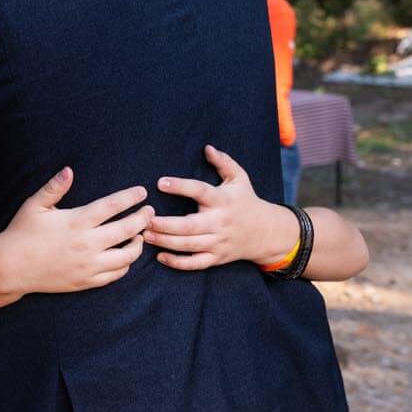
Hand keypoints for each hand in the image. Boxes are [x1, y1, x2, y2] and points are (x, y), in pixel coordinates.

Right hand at [0, 168, 153, 294]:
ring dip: (138, 244)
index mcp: (76, 222)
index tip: (142, 192)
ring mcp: (88, 265)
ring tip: (140, 235)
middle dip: (143, 218)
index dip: (130, 197)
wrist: (10, 268)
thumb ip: (54, 187)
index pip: (113, 206)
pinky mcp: (86, 281)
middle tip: (150, 211)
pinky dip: (126, 265)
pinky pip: (115, 274)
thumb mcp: (34, 206)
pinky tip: (125, 256)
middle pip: (127, 230)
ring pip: (127, 256)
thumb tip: (69, 170)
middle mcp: (86, 244)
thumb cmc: (21, 233)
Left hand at [145, 145, 296, 269]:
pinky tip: (160, 257)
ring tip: (145, 235)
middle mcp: (219, 222)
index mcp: (222, 200)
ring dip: (165, 242)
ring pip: (189, 245)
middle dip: (165, 224)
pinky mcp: (216, 258)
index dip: (180, 186)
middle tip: (145, 219)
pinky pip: (195, 263)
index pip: (200, 191)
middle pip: (189, 226)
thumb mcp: (240, 178)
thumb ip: (224, 162)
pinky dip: (178, 263)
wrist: (266, 232)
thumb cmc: (246, 201)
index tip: (160, 182)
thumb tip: (207, 147)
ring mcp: (218, 242)